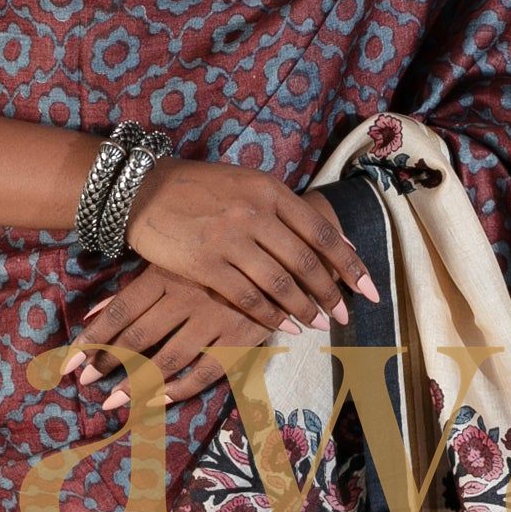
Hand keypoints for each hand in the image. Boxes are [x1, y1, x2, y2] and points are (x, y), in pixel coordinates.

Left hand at [57, 274, 287, 409]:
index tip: (70, 362)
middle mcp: (189, 296)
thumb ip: (136, 288)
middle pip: (139, 337)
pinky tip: (157, 401)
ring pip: (169, 359)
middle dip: (107, 363)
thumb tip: (92, 314)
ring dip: (137, 384)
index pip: (121, 311)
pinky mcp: (243, 337)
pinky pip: (207, 371)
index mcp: (170, 272)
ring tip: (113, 401)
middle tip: (84, 383)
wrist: (285, 250)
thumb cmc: (219, 253)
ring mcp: (217, 319)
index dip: (93, 339)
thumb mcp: (177, 261)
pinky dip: (180, 389)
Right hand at [119, 155, 377, 325]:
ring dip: (305, 309)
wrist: (143, 190)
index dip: (349, 263)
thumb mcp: (247, 184)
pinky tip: (284, 326)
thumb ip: (285, 210)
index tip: (367, 288)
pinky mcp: (206, 265)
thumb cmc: (199, 188)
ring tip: (320, 324)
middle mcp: (255, 213)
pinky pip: (248, 298)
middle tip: (346, 314)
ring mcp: (230, 239)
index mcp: (270, 190)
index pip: (322, 231)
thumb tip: (332, 241)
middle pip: (306, 262)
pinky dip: (271, 316)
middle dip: (332, 294)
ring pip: (281, 284)